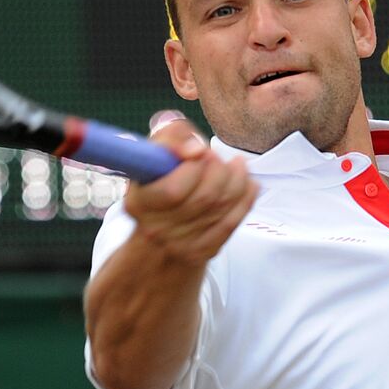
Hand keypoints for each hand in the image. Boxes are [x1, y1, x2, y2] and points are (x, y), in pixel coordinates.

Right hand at [123, 113, 257, 265]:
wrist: (157, 235)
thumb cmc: (155, 184)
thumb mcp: (152, 154)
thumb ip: (171, 137)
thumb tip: (196, 148)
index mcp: (140, 203)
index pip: (173, 189)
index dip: (194, 166)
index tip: (200, 151)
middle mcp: (158, 228)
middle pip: (205, 197)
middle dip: (219, 170)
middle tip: (217, 157)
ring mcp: (182, 244)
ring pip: (222, 208)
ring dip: (237, 180)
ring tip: (235, 165)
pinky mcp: (203, 250)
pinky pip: (232, 222)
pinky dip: (246, 198)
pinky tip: (248, 183)